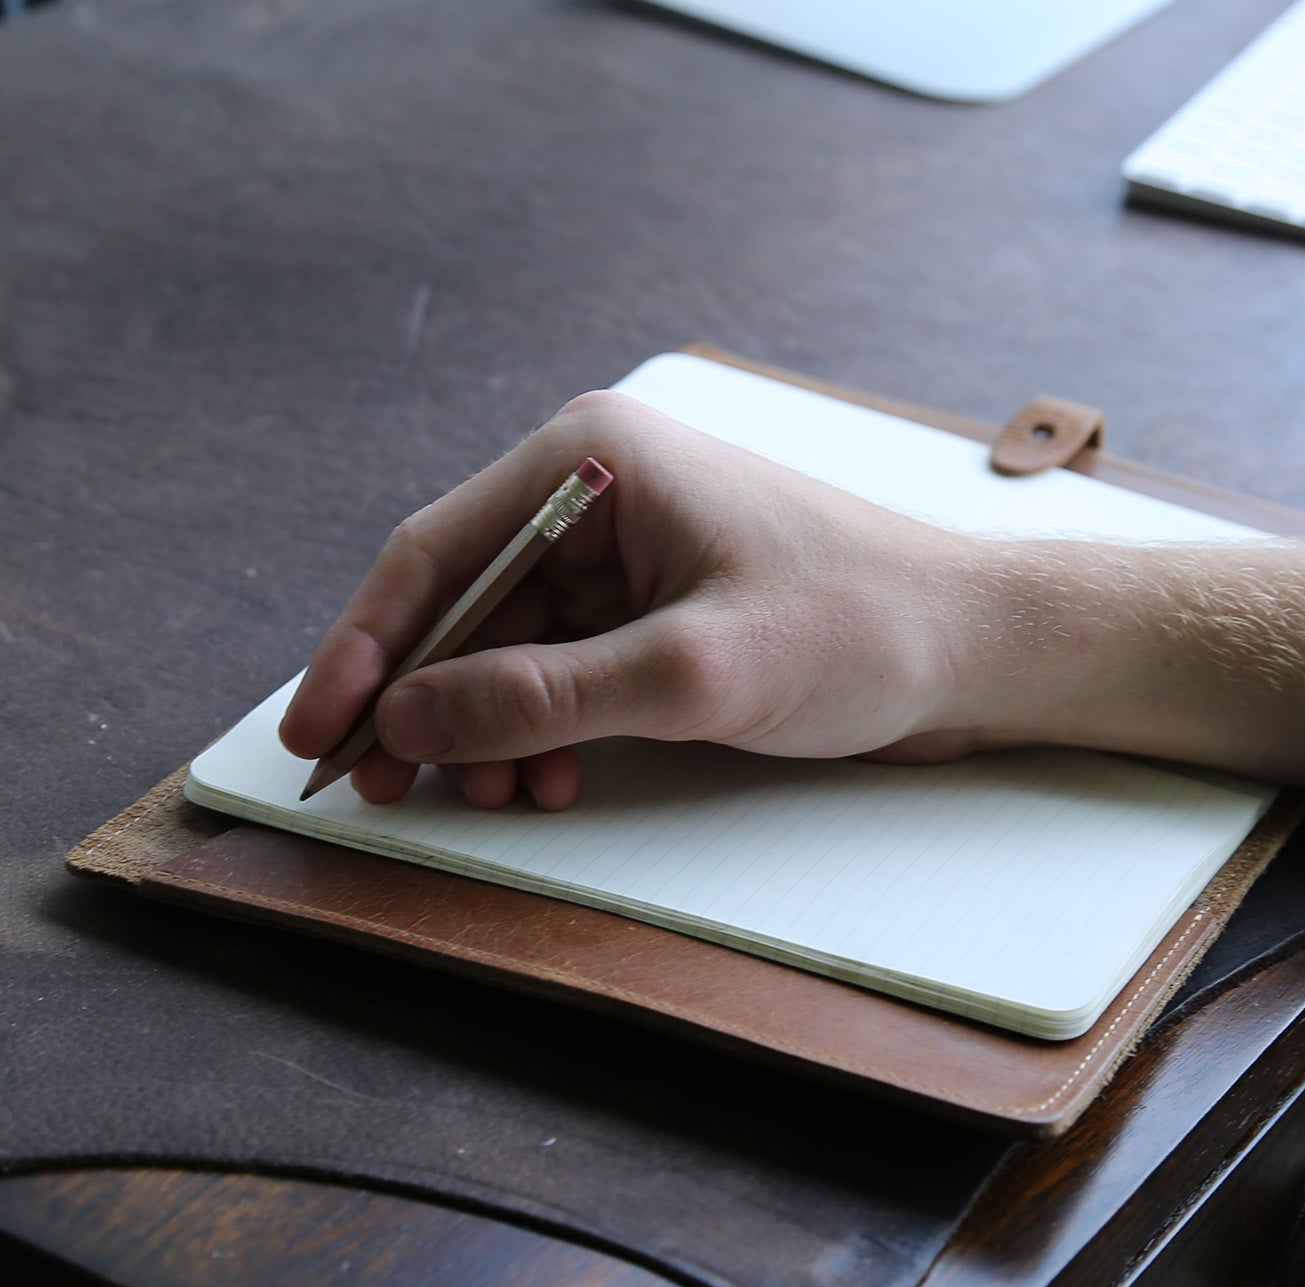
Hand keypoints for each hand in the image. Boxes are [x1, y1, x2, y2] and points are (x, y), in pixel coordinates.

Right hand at [278, 391, 997, 809]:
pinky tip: (551, 780)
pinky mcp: (656, 606)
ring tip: (496, 798)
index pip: (435, 552)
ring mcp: (627, 551)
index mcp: (593, 459)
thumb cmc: (856, 629)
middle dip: (426, 705)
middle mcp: (598, 492)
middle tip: (386, 794)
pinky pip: (562, 670)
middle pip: (463, 604)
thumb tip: (405, 721)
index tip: (319, 734)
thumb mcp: (688, 671)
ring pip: (508, 648)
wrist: (973, 652)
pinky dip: (544, 730)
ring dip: (487, 730)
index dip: (363, 649)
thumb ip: (540, 694)